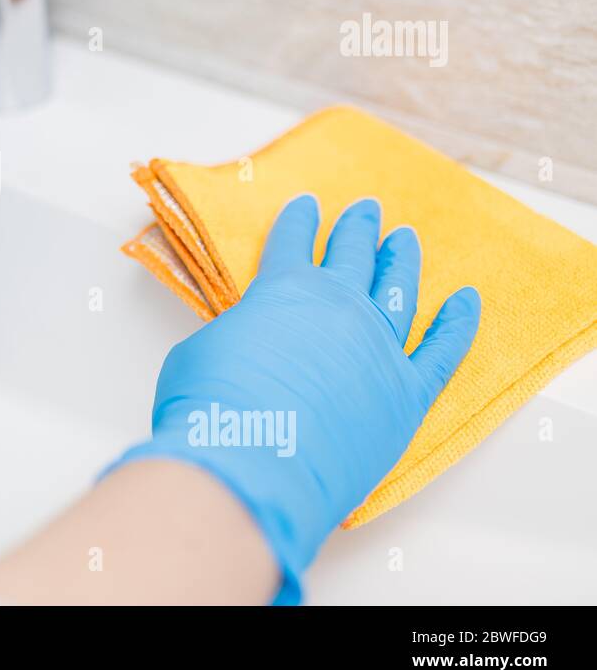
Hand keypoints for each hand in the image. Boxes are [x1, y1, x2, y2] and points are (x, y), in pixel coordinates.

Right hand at [106, 194, 480, 603]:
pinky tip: (466, 301)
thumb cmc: (210, 408)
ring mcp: (378, 346)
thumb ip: (236, 334)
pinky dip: (457, 324)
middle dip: (358, 229)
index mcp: (283, 289)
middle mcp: (338, 307)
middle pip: (353, 255)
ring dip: (401, 261)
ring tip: (404, 239)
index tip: (307, 205)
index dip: (299, 221)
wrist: (250, 463)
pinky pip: (441, 351)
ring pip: (398, 291)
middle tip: (367, 210)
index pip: (293, 242)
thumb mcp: (202, 350)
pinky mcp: (407, 393)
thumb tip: (250, 342)